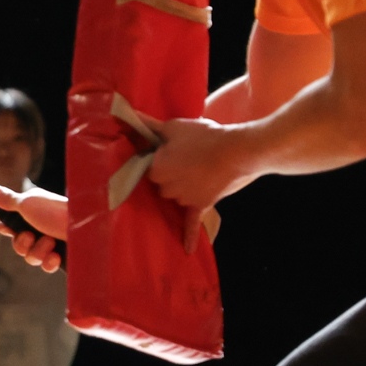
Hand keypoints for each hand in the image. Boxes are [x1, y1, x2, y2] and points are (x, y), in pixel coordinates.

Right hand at [0, 183, 64, 272]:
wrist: (87, 226)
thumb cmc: (56, 210)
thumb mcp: (27, 203)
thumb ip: (8, 201)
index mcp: (32, 213)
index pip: (11, 225)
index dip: (7, 229)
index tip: (7, 228)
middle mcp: (41, 228)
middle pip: (18, 245)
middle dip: (22, 243)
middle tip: (32, 235)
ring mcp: (52, 243)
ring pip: (31, 257)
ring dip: (37, 251)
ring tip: (50, 241)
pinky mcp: (63, 257)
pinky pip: (47, 266)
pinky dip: (49, 262)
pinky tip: (55, 256)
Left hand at [148, 118, 252, 251]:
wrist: (239, 152)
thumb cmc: (205, 136)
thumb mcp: (174, 126)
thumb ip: (148, 125)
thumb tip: (126, 115)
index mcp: (155, 168)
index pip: (147, 165)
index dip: (157, 156)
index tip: (167, 149)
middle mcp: (165, 187)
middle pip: (161, 182)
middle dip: (170, 172)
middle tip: (187, 158)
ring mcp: (183, 198)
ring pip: (175, 196)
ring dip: (183, 187)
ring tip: (199, 170)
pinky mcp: (201, 205)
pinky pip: (192, 223)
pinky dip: (189, 235)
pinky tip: (188, 250)